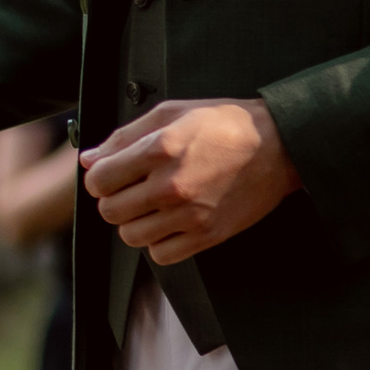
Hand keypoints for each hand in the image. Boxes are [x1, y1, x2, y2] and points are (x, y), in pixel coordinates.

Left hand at [80, 98, 299, 263]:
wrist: (278, 146)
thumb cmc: (225, 125)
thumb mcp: (170, 114)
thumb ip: (124, 136)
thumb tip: (90, 159)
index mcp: (159, 150)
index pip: (98, 181)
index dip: (98, 179)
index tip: (109, 177)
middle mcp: (171, 185)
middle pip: (110, 211)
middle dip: (113, 200)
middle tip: (129, 191)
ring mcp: (190, 214)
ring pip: (131, 236)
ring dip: (134, 223)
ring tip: (150, 207)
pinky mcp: (208, 235)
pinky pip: (161, 255)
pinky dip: (158, 243)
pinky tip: (168, 223)